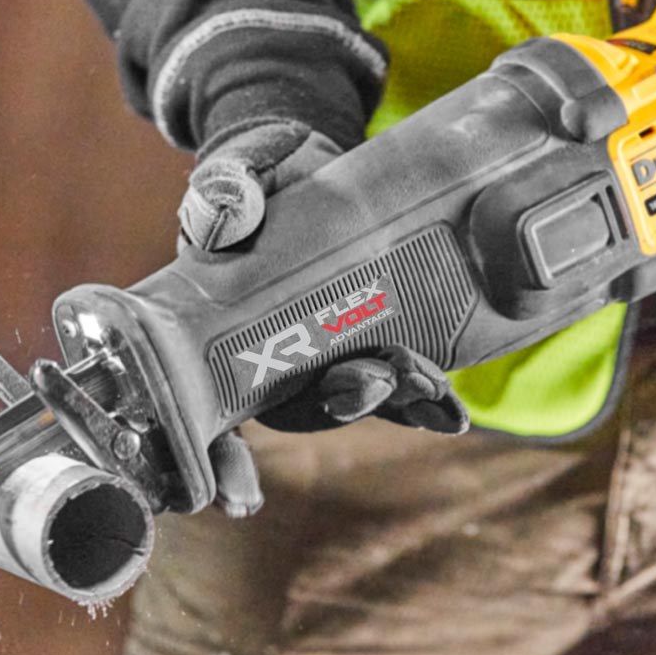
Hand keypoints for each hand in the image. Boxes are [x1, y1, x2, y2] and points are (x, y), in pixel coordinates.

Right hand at [182, 124, 467, 517]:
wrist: (303, 160)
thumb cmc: (255, 173)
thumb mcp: (238, 172)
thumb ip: (227, 190)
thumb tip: (224, 215)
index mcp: (217, 334)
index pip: (206, 412)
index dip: (221, 459)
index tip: (236, 494)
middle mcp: (270, 357)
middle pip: (296, 407)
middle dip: (334, 406)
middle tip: (365, 388)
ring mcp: (324, 351)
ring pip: (352, 396)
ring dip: (391, 402)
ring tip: (429, 393)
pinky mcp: (371, 335)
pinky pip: (395, 376)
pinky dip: (422, 394)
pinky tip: (449, 406)